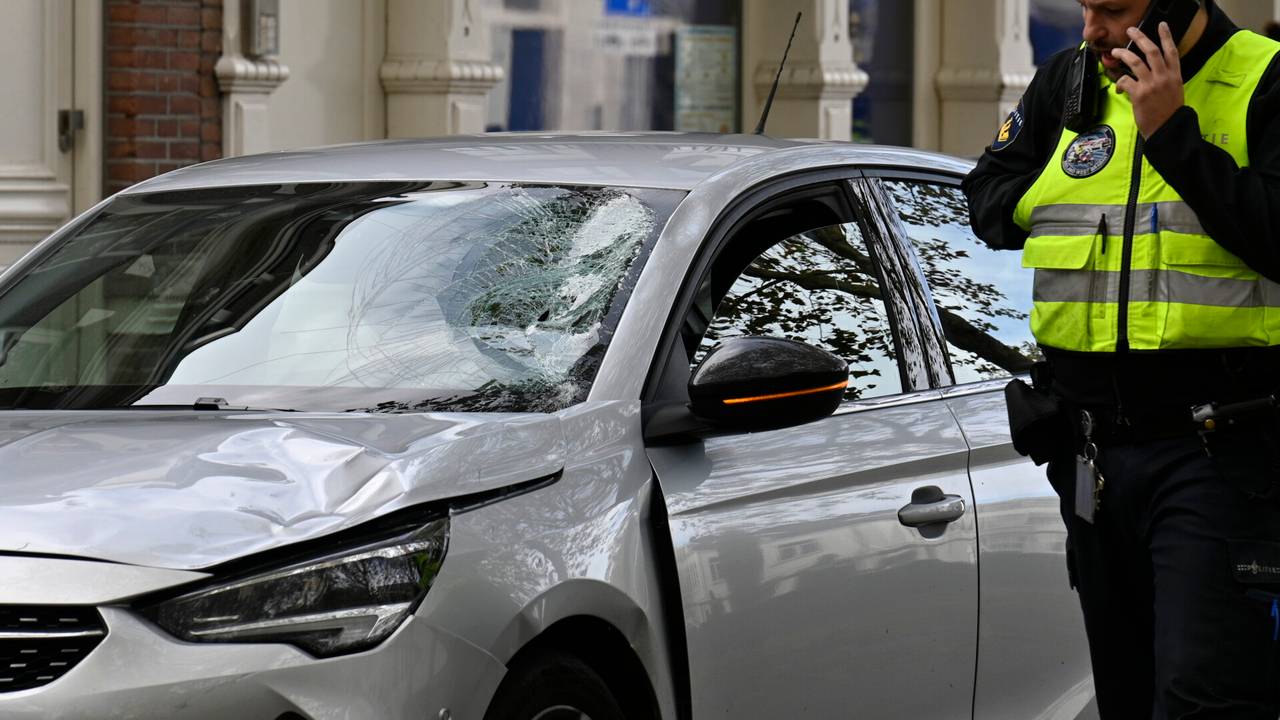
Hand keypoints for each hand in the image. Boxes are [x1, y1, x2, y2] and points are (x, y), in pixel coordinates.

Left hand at [1111, 22, 1184, 138]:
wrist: (1167, 129)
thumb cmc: (1169, 112)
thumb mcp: (1175, 91)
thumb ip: (1167, 78)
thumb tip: (1154, 70)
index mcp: (1175, 75)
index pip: (1172, 51)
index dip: (1167, 36)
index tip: (1161, 25)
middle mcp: (1164, 77)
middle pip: (1151, 51)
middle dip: (1140, 38)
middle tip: (1131, 31)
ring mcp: (1151, 85)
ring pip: (1136, 62)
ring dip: (1123, 55)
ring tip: (1116, 52)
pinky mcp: (1139, 94)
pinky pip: (1125, 80)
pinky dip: (1119, 81)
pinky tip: (1119, 86)